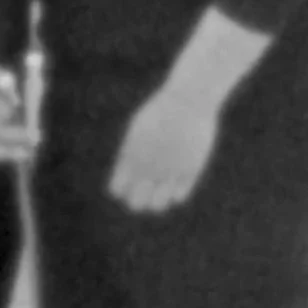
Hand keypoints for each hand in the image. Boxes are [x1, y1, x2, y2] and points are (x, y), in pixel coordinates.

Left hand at [108, 79, 220, 212]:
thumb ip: (130, 153)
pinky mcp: (190, 172)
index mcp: (131, 156)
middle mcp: (148, 168)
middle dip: (137, 201)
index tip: (129, 183)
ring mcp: (169, 171)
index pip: (117, 189)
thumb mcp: (140, 130)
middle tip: (144, 191)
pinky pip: (179, 197)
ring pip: (158, 205)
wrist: (187, 101)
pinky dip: (175, 194)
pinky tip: (176, 181)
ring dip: (157, 202)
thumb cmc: (162, 111)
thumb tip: (127, 173)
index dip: (122, 190)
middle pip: (136, 203)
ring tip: (161, 191)